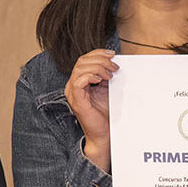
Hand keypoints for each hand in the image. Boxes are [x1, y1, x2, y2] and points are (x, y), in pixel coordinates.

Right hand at [64, 49, 117, 170]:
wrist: (104, 133)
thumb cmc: (105, 113)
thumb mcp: (108, 89)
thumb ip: (107, 75)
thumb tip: (114, 62)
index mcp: (79, 81)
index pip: (84, 59)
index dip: (98, 53)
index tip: (112, 54)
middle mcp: (73, 85)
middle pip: (82, 61)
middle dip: (100, 60)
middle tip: (114, 66)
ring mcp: (73, 93)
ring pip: (80, 69)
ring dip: (98, 67)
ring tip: (110, 74)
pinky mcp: (76, 100)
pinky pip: (78, 81)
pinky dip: (90, 76)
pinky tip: (100, 79)